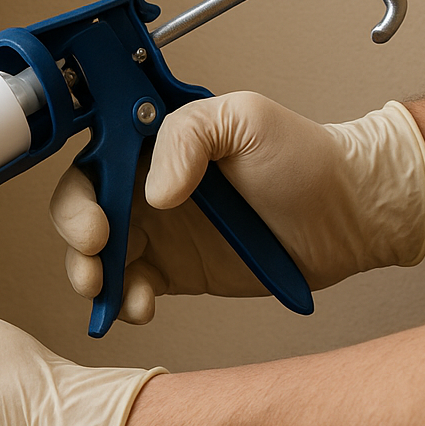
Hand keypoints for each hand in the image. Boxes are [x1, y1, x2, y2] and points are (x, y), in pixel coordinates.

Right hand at [50, 92, 424, 323]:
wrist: (347, 215)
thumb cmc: (304, 156)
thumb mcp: (245, 119)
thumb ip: (188, 135)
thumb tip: (153, 193)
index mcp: (151, 146)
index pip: (92, 166)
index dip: (81, 197)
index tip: (97, 223)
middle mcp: (145, 188)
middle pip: (80, 214)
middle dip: (77, 242)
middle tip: (96, 258)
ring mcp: (155, 233)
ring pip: (97, 257)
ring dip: (92, 277)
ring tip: (109, 291)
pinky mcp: (171, 272)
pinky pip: (129, 288)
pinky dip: (125, 302)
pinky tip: (142, 306)